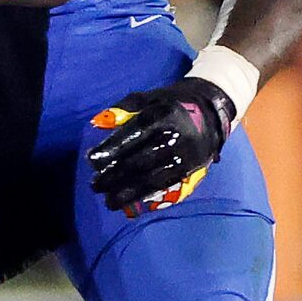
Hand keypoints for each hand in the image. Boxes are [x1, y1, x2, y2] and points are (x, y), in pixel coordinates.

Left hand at [86, 76, 235, 216]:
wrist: (210, 112)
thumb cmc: (169, 104)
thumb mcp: (147, 98)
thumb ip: (122, 109)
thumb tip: (97, 125)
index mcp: (162, 115)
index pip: (133, 134)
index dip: (111, 148)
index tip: (91, 160)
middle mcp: (174, 137)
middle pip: (140, 161)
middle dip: (114, 176)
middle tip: (95, 185)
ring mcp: (183, 156)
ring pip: (151, 179)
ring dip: (127, 192)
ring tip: (108, 201)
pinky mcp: (188, 170)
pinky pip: (164, 186)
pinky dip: (145, 196)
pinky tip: (128, 202)